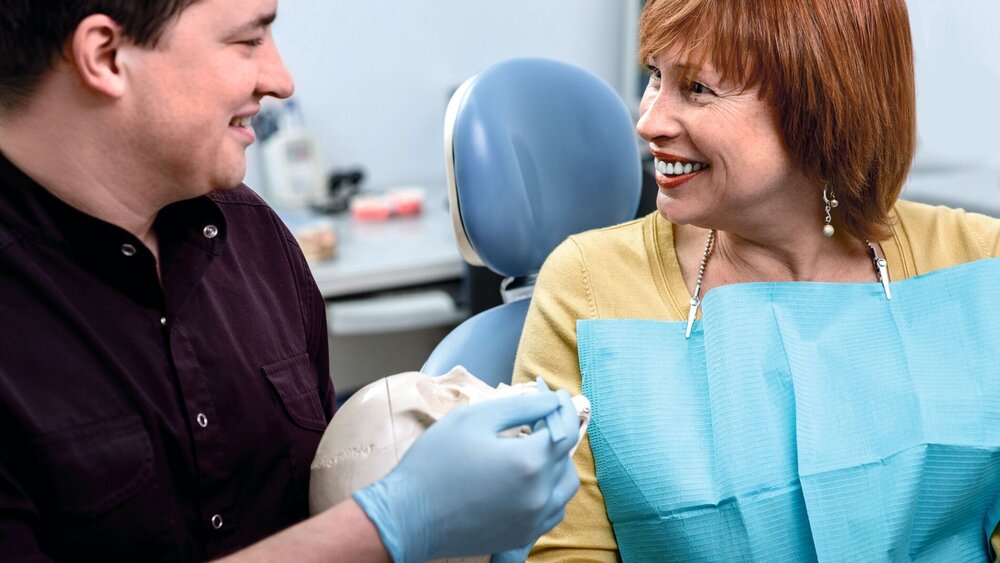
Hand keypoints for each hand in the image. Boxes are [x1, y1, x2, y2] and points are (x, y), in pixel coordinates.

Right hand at [353, 387, 579, 561]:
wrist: (407, 516)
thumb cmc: (434, 463)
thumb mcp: (473, 419)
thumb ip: (520, 406)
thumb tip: (551, 400)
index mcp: (528, 462)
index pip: (564, 426)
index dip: (561, 405)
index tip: (551, 392)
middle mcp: (539, 494)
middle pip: (566, 454)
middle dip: (554, 429)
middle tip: (535, 415)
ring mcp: (533, 520)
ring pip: (565, 485)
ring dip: (556, 462)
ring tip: (532, 447)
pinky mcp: (522, 536)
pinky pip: (553, 510)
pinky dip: (550, 490)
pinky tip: (528, 478)